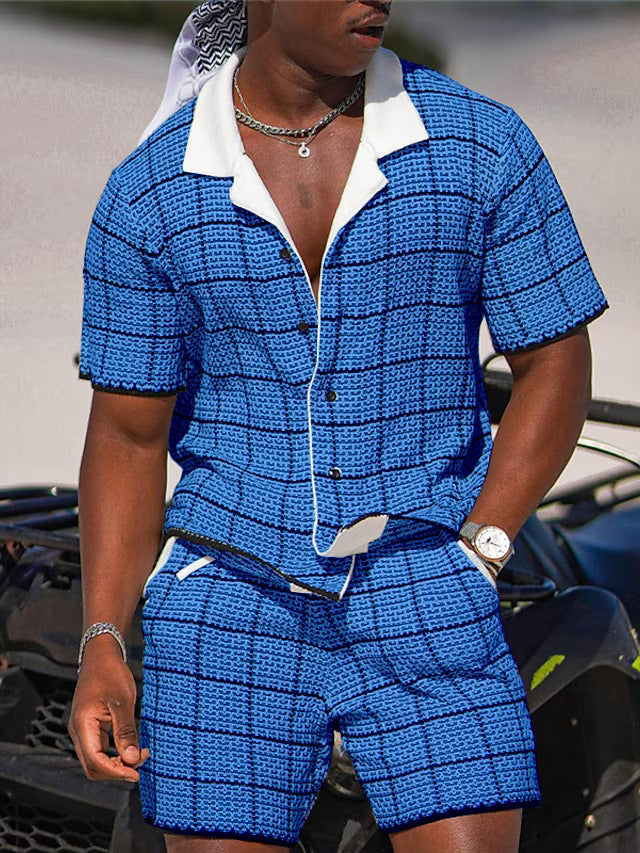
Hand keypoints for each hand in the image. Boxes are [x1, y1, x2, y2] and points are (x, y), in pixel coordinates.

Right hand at [68, 635, 149, 781]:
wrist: (101, 655)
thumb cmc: (110, 673)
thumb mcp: (123, 701)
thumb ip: (126, 731)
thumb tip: (132, 759)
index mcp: (83, 725)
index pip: (95, 761)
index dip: (116, 772)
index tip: (136, 772)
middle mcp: (78, 731)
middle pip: (93, 766)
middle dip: (116, 770)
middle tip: (140, 762)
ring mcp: (83, 730)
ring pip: (96, 760)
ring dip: (117, 763)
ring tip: (140, 754)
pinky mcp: (90, 727)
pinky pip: (100, 749)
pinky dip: (115, 753)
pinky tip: (131, 747)